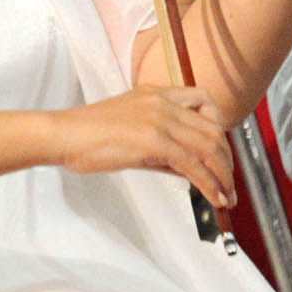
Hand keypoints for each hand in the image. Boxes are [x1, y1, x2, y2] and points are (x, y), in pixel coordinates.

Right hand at [48, 86, 234, 209]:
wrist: (63, 135)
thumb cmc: (89, 136)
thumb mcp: (132, 131)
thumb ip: (162, 146)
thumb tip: (188, 170)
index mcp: (158, 93)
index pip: (204, 100)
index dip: (219, 126)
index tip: (220, 151)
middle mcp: (164, 102)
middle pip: (213, 128)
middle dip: (226, 159)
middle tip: (229, 183)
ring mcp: (160, 119)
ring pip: (208, 146)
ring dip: (223, 175)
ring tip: (226, 198)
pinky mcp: (154, 141)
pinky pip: (192, 164)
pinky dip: (209, 183)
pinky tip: (214, 198)